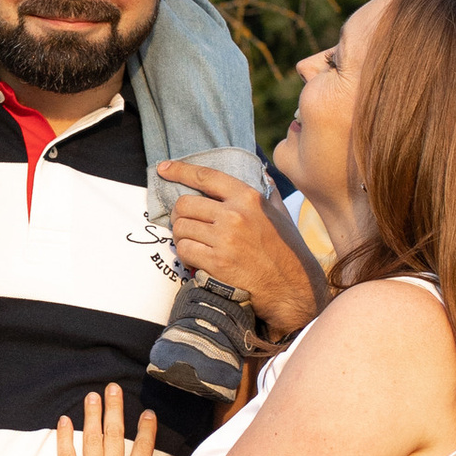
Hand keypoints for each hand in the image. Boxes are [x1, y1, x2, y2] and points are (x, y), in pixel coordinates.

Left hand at [54, 385, 162, 455]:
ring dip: (93, 415)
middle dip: (115, 409)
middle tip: (112, 389)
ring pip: (94, 439)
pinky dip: (65, 437)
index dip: (147, 429)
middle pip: (116, 434)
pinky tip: (65, 420)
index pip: (144, 448)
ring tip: (92, 396)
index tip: (148, 414)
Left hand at [157, 160, 320, 335]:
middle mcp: (235, 215)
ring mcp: (225, 239)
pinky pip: (184, 250)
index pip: (206, 177)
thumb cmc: (286, 250)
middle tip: (186, 224)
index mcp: (248, 198)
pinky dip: (185, 255)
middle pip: (185, 205)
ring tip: (193, 243)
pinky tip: (195, 259)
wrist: (291, 286)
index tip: (163, 168)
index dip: (180, 170)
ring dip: (181, 237)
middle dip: (179, 215)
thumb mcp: (280, 214)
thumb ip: (267, 193)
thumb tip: (262, 173)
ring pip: (181, 228)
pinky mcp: (217, 262)